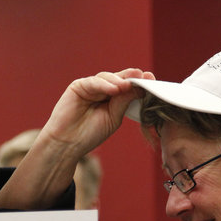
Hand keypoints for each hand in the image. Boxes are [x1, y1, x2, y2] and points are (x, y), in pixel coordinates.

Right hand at [0, 69, 154, 210]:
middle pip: (120, 79)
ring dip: (120, 81)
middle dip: (132, 78)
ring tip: (128, 86)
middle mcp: (102, 90)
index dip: (139, 84)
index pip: (128, 87)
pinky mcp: (78, 86)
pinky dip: (105, 85)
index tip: (152, 81)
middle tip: (145, 77)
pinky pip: (94, 82)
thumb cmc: (89, 134)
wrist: (68, 144)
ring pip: (108, 78)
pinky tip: (115, 89)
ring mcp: (90, 87)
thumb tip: (139, 87)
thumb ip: (124, 102)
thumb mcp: (113, 117)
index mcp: (112, 99)